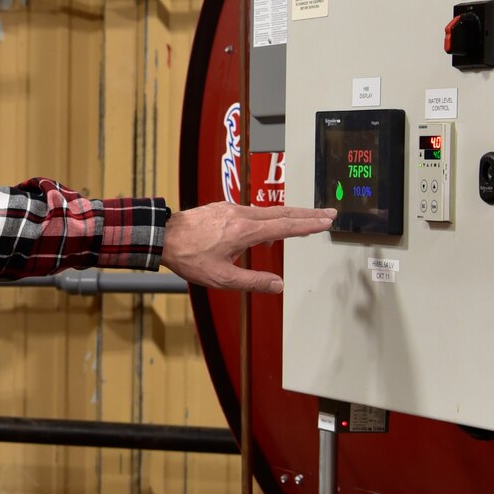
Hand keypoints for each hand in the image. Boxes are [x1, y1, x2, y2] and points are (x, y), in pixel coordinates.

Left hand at [161, 203, 339, 293]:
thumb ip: (252, 281)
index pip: (285, 226)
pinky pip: (254, 210)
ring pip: (268, 210)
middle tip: (328, 213)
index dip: (308, 224)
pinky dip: (270, 216)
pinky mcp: (223, 208)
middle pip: (282, 212)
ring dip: (290, 214)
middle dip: (308, 213)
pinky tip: (270, 226)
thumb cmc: (189, 258)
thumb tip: (278, 285)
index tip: (327, 221)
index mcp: (244, 231)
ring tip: (307, 219)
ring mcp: (231, 208)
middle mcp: (241, 214)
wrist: (164, 237)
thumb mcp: (222, 278)